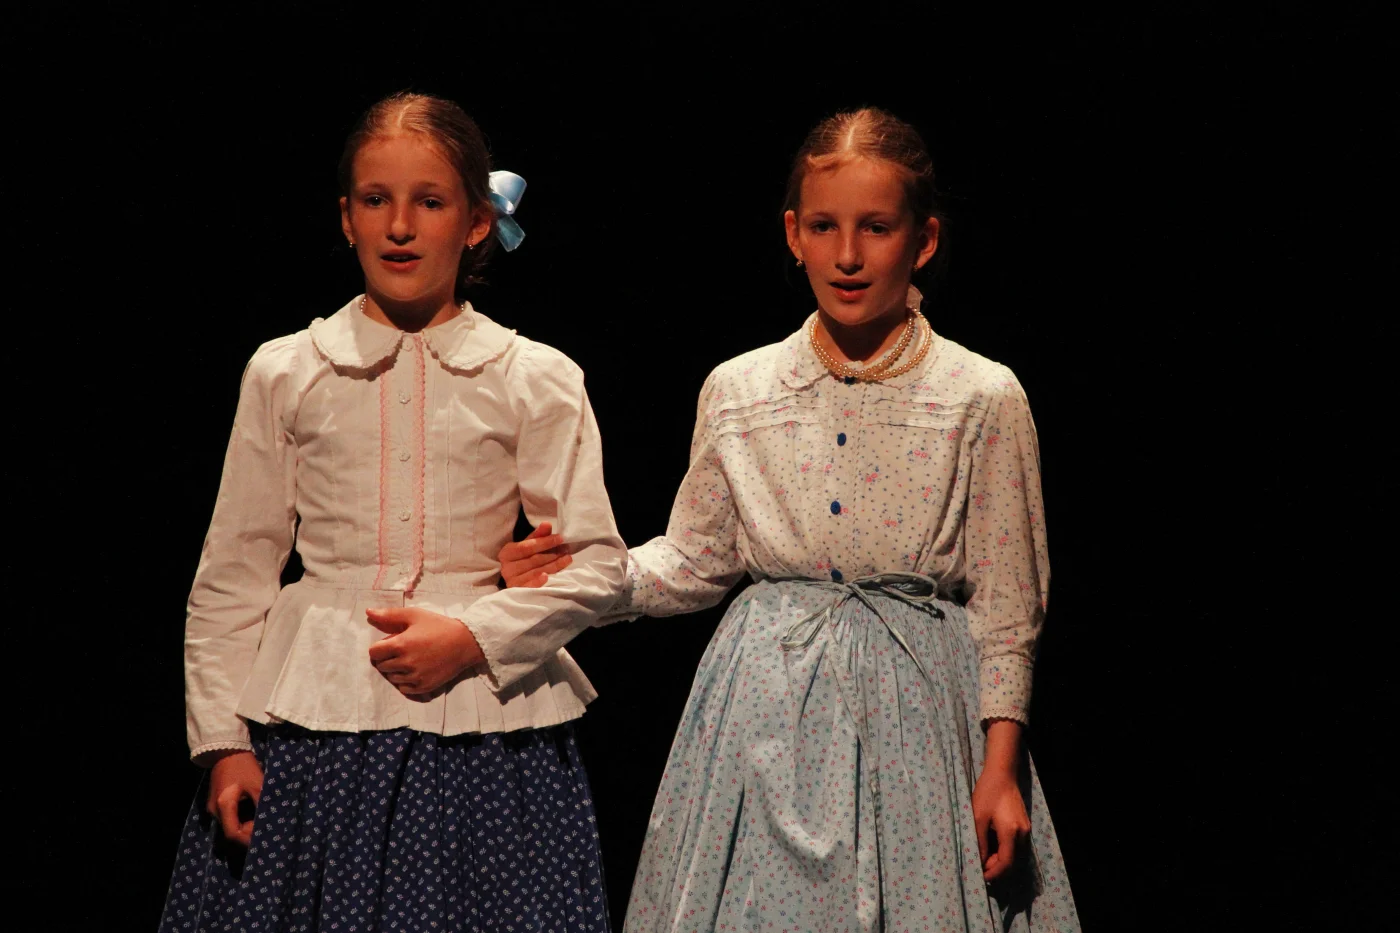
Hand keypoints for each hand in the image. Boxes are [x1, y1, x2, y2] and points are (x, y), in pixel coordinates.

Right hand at [205, 750, 262, 846]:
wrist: (226, 750)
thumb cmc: (243, 765)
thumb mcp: (257, 784)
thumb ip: (262, 804)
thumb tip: (270, 821)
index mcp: (224, 806)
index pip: (233, 833)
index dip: (248, 839)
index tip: (263, 837)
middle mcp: (214, 810)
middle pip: (230, 831)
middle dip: (248, 834)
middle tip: (265, 830)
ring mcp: (213, 807)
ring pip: (229, 825)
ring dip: (245, 827)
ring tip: (261, 823)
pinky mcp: (216, 803)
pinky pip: (228, 818)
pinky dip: (240, 820)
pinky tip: (252, 817)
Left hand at [367, 607, 486, 697]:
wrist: (466, 643)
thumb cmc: (439, 626)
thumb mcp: (415, 615)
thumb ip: (390, 615)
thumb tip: (368, 612)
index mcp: (400, 644)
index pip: (373, 653)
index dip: (380, 647)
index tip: (392, 643)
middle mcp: (405, 663)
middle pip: (381, 666)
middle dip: (387, 658)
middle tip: (402, 650)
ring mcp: (414, 677)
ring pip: (392, 678)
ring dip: (396, 670)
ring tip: (410, 660)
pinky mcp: (424, 687)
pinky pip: (403, 688)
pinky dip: (405, 681)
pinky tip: (416, 670)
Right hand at [498, 521, 571, 587]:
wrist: (515, 579)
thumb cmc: (522, 559)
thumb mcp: (528, 546)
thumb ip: (537, 536)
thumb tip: (547, 524)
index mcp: (507, 553)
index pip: (527, 547)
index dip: (544, 542)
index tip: (560, 538)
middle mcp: (507, 567)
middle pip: (533, 560)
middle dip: (552, 554)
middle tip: (566, 549)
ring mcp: (512, 581)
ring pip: (536, 571)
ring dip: (554, 565)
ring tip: (567, 558)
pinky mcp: (518, 592)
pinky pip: (530, 587)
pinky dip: (539, 582)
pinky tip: (548, 577)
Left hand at [972, 766, 1030, 880]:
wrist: (1002, 775)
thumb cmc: (987, 793)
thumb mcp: (978, 818)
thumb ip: (979, 842)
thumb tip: (979, 862)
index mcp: (1011, 832)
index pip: (1006, 862)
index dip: (993, 873)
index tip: (981, 877)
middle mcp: (1022, 833)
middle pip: (1012, 861)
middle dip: (996, 868)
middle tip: (979, 869)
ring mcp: (1025, 830)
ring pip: (1015, 854)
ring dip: (1000, 861)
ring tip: (983, 859)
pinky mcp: (1024, 826)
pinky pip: (1016, 846)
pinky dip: (1004, 851)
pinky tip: (991, 849)